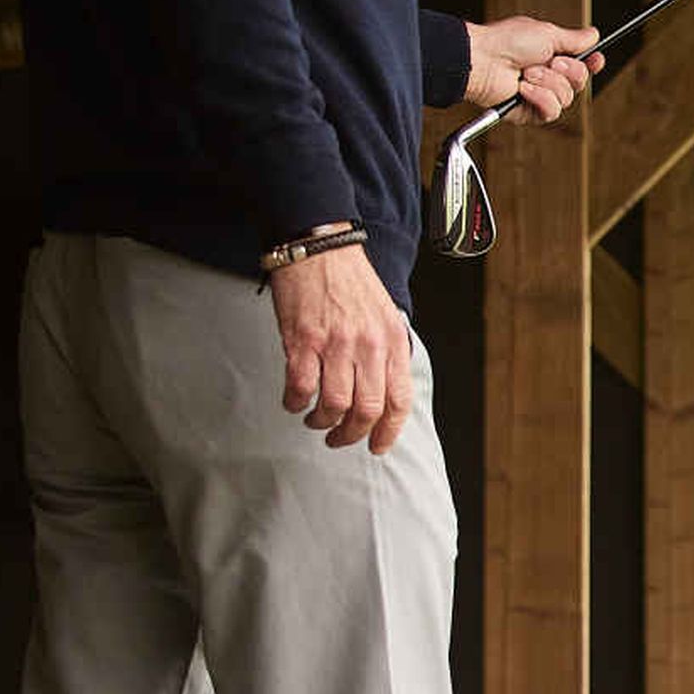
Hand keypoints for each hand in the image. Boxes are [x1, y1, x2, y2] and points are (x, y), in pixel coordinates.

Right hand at [270, 238, 414, 454]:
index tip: (376, 447)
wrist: (319, 247)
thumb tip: (385, 390)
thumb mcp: (385, 315)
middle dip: (352, 435)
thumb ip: (388, 352)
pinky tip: (294, 401)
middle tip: (338, 438)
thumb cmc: (349, 280)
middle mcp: (370, 346)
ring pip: (335, 406)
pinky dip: (296, 403)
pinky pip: (301, 388)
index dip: (388, 432)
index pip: (399, 401)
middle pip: (367, 411)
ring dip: (322, 422)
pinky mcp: (304, 341)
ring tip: (315, 420)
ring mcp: (337, 345)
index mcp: (394, 342)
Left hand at [462, 14, 601, 123]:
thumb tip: (593, 34)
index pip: (581, 64)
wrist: (482, 61)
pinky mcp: (530, 112)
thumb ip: (574, 39)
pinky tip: (523, 88)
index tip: (596, 59)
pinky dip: (539, 97)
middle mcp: (547, 76)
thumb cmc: (506, 42)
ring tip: (527, 73)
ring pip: (567, 98)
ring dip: (548, 82)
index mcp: (552, 55)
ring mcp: (539, 95)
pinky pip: (551, 111)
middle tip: (551, 61)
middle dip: (568, 71)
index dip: (592, 63)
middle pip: (580, 82)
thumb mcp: (547, 33)